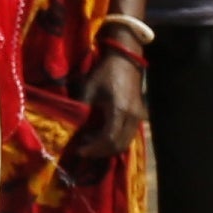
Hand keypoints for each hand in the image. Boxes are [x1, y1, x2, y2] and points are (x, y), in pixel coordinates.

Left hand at [64, 50, 148, 175]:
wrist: (125, 60)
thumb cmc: (105, 73)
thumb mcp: (89, 89)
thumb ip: (82, 110)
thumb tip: (73, 128)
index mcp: (119, 110)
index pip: (108, 138)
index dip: (93, 148)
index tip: (79, 150)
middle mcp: (133, 116)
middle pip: (119, 144)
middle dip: (100, 151)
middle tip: (83, 149)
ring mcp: (139, 117)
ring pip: (126, 142)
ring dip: (108, 147)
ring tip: (89, 142)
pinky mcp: (139, 115)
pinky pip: (129, 135)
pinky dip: (115, 141)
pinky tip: (100, 136)